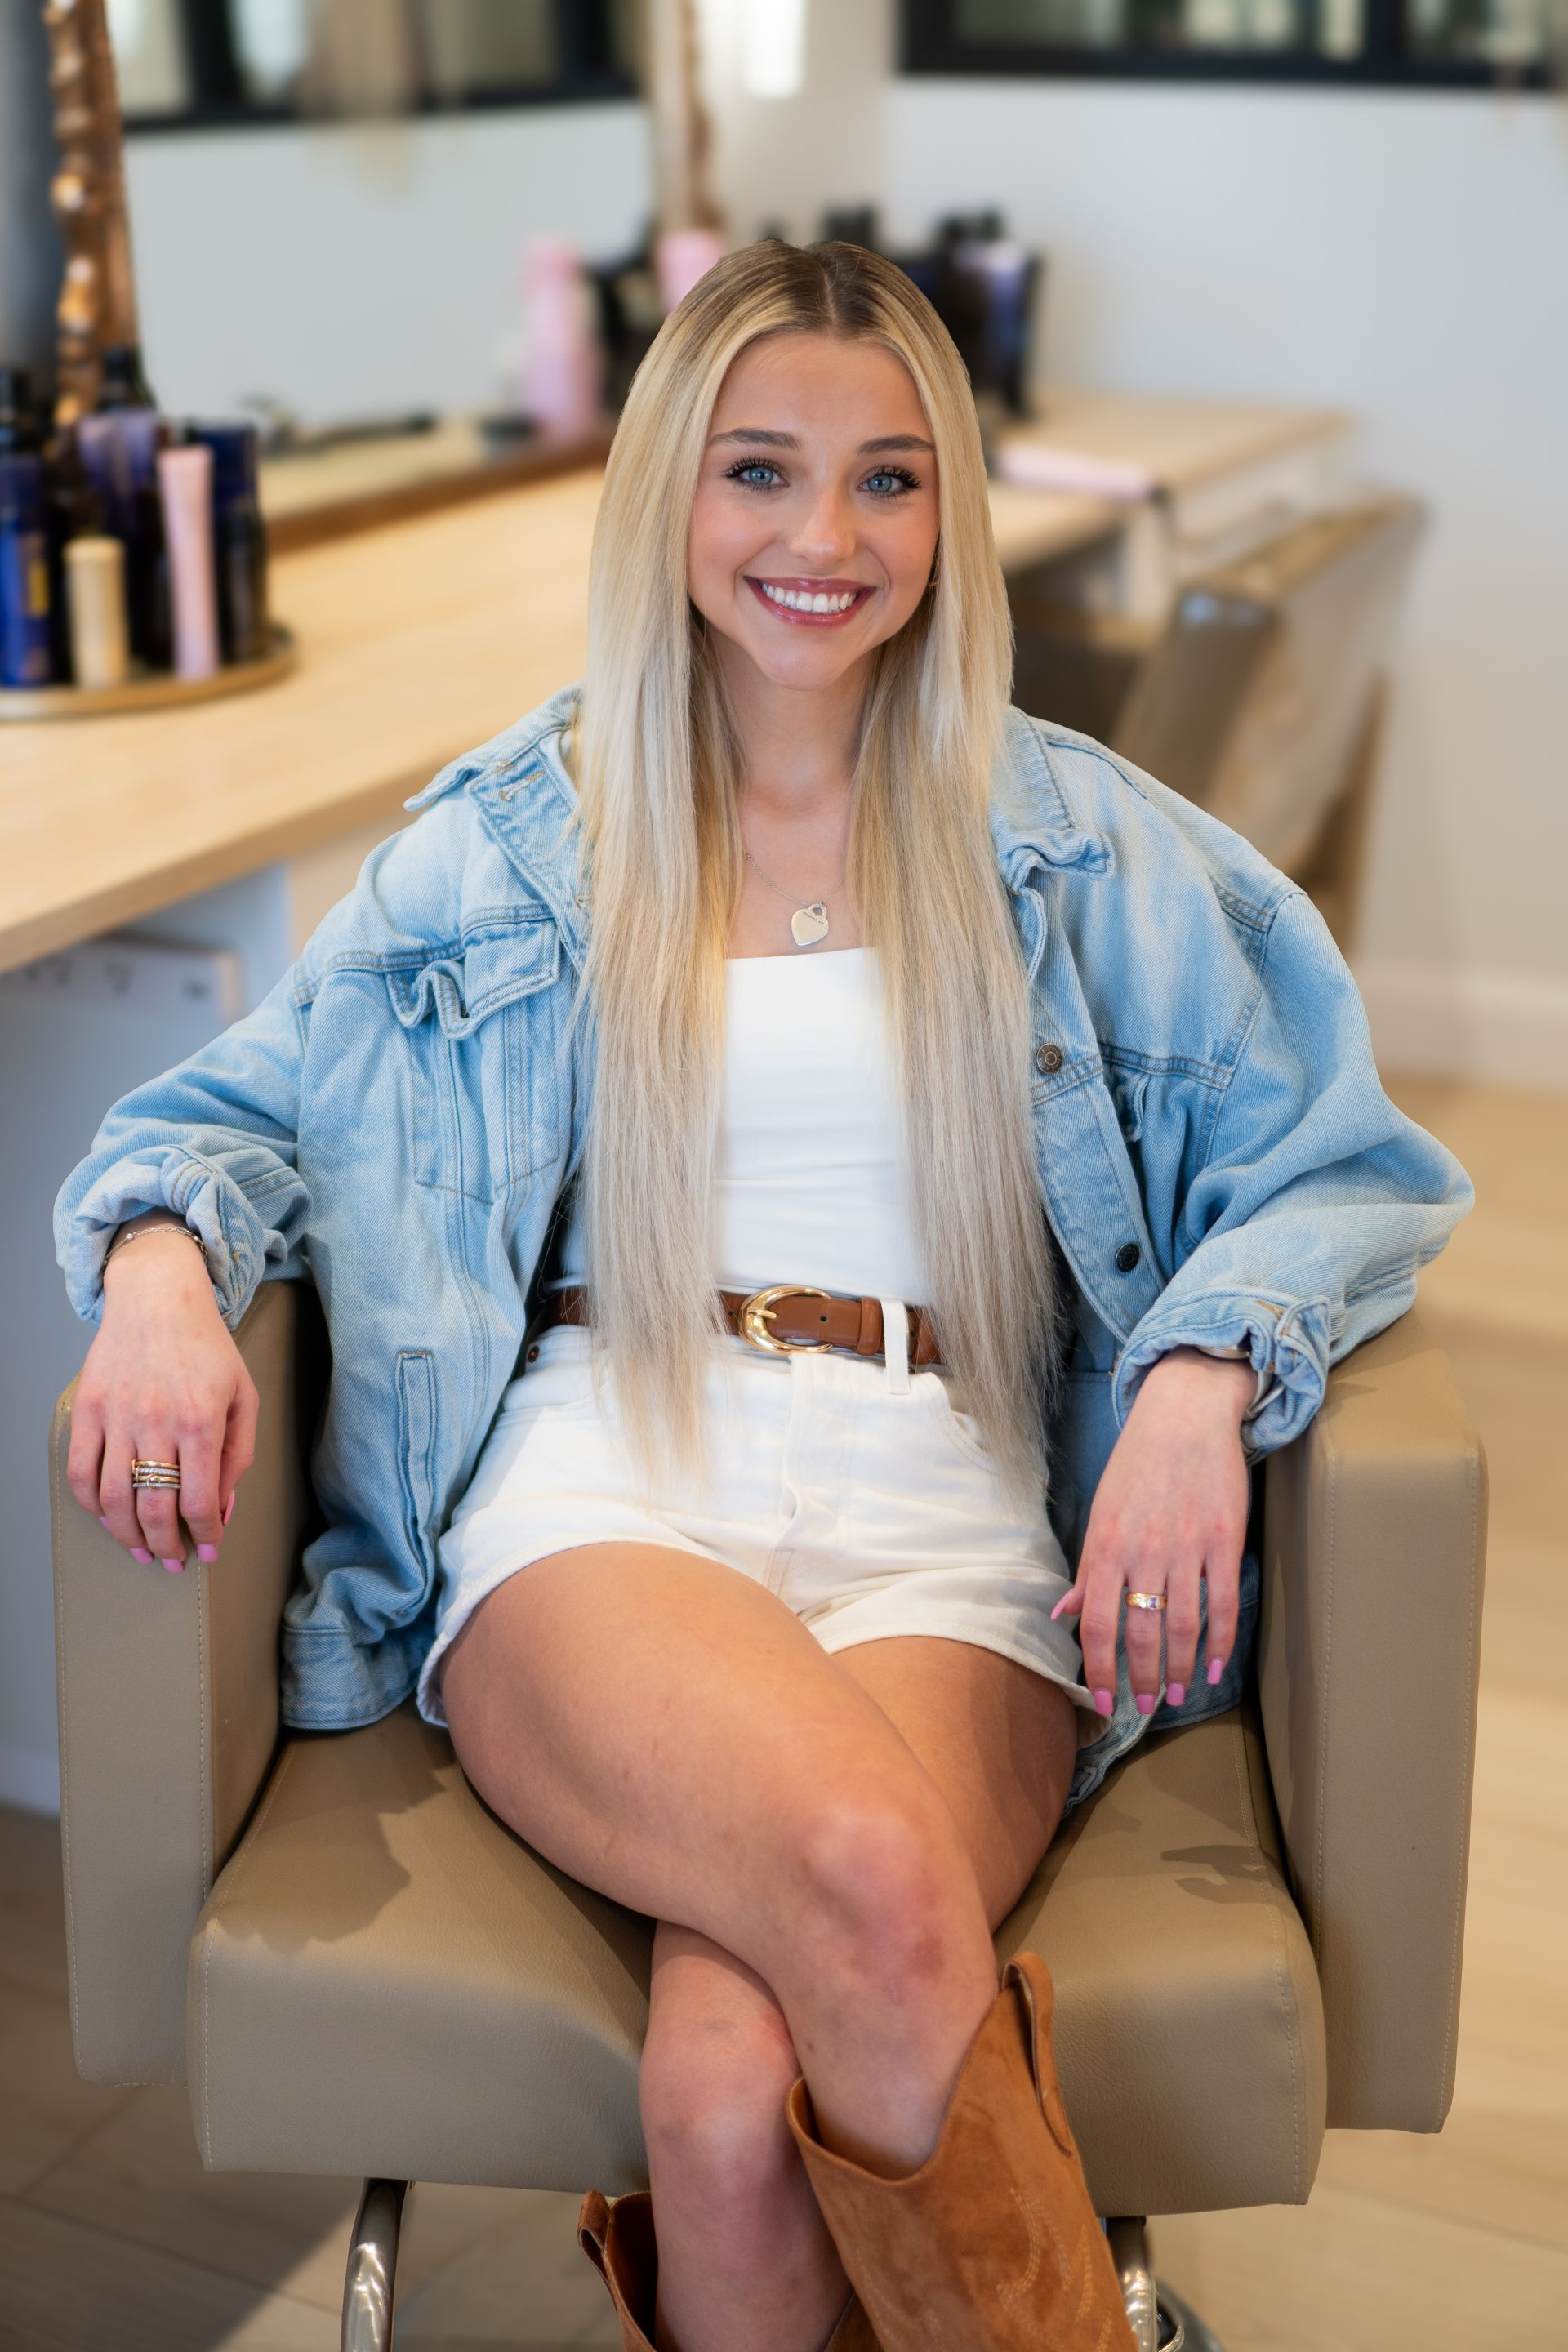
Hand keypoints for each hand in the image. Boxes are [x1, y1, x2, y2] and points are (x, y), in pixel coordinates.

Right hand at [67, 1229, 257, 1572]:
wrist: (159, 1298)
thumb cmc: (207, 1347)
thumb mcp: (243, 1397)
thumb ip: (237, 1456)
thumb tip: (223, 1509)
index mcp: (201, 1422)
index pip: (200, 1502)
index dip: (205, 1536)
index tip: (208, 1550)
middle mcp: (156, 1423)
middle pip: (154, 1509)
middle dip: (167, 1547)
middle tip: (174, 1561)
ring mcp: (116, 1417)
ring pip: (113, 1500)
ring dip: (127, 1536)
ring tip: (142, 1550)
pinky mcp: (87, 1410)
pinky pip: (80, 1473)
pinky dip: (91, 1505)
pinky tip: (108, 1517)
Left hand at [1051, 1347, 1251, 1717]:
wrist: (1185, 1415)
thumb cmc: (1137, 1465)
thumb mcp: (1099, 1512)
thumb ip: (1086, 1568)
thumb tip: (1061, 1613)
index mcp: (1105, 1546)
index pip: (1097, 1624)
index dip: (1098, 1670)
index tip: (1101, 1703)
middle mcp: (1143, 1552)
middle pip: (1140, 1633)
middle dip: (1142, 1679)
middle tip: (1146, 1707)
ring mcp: (1186, 1548)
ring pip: (1183, 1627)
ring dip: (1181, 1669)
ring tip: (1179, 1695)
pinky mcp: (1223, 1541)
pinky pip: (1223, 1604)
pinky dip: (1221, 1643)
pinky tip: (1217, 1668)